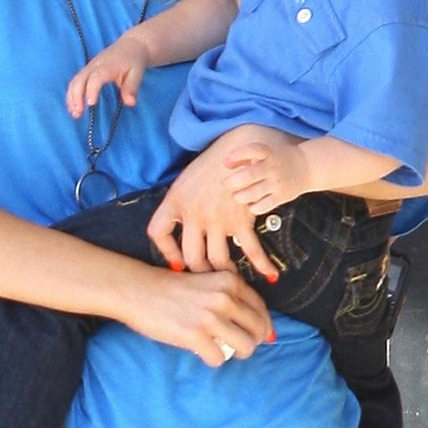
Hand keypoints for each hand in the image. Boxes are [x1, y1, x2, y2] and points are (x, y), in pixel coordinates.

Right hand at [67, 29, 151, 116]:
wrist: (131, 45)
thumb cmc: (134, 61)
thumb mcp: (137, 73)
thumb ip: (132, 88)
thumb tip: (130, 103)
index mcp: (108, 65)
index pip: (96, 77)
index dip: (91, 90)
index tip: (90, 104)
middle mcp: (95, 65)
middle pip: (79, 79)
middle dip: (76, 96)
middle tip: (78, 113)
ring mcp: (89, 67)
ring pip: (74, 81)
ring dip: (72, 97)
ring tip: (75, 114)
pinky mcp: (87, 71)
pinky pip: (75, 82)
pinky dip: (72, 95)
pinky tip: (74, 107)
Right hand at [120, 263, 273, 367]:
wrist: (138, 290)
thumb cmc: (170, 288)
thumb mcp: (207, 282)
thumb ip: (228, 297)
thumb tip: (251, 325)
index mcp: (230, 282)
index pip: (261, 309)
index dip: (262, 326)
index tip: (257, 335)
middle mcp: (225, 298)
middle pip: (258, 330)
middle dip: (252, 342)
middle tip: (238, 346)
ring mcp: (211, 317)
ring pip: (245, 346)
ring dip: (237, 353)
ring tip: (222, 350)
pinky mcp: (195, 335)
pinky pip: (220, 358)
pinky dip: (213, 359)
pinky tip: (202, 352)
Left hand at [147, 129, 287, 281]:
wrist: (241, 147)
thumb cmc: (213, 165)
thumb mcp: (186, 182)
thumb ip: (178, 208)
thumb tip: (177, 235)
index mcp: (176, 200)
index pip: (157, 232)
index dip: (166, 252)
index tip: (177, 263)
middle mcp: (194, 213)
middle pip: (192, 257)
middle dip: (200, 274)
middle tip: (207, 280)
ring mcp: (218, 218)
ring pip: (218, 260)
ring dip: (224, 273)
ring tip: (229, 278)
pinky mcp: (242, 219)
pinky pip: (251, 249)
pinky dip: (262, 265)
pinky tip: (270, 275)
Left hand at [224, 137, 309, 215]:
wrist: (307, 166)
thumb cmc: (279, 159)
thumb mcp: (264, 152)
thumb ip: (244, 156)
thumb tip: (225, 163)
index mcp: (268, 152)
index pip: (251, 150)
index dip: (237, 155)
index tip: (225, 162)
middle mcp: (272, 167)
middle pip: (248, 176)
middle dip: (231, 182)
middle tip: (225, 184)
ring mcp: (277, 183)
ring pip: (252, 194)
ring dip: (239, 196)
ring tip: (237, 195)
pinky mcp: (282, 196)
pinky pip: (262, 206)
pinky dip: (252, 207)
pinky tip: (251, 203)